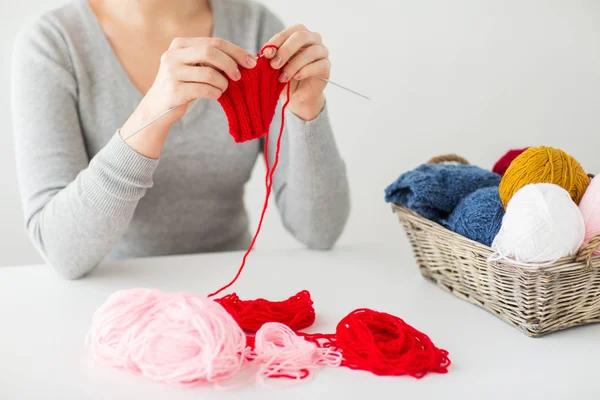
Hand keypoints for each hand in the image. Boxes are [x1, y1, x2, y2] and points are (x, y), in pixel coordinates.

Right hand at [120, 37, 256, 157]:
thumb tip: (245, 59)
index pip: (214, 42)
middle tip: (239, 77)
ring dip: (223, 82)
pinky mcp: (174, 91)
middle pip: (210, 52)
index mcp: (180, 44)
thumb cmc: (183, 85)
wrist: (158, 107)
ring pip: (209, 73)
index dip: (236, 51)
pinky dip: (216, 93)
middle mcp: (173, 55)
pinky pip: (204, 89)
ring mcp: (172, 73)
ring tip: (223, 88)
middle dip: (230, 64)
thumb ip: (212, 59)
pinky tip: (217, 95)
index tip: (251, 62)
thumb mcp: (194, 67)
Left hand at [263, 25, 329, 120]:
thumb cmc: (286, 75)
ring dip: (293, 65)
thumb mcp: (275, 65)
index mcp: (300, 34)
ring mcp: (322, 52)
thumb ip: (272, 56)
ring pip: (310, 52)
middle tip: (274, 64)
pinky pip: (318, 66)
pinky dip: (305, 71)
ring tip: (283, 77)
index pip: (290, 31)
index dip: (277, 41)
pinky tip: (296, 77)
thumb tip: (267, 52)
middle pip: (301, 36)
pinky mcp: (326, 67)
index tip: (266, 54)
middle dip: (285, 50)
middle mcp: (313, 39)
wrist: (297, 95)